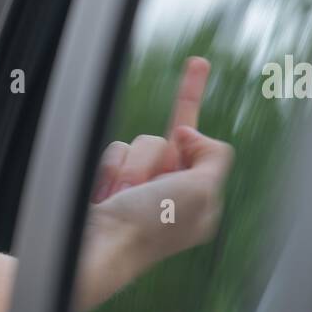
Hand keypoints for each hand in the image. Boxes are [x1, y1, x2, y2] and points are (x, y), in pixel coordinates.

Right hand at [85, 57, 233, 285]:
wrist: (99, 249)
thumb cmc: (151, 225)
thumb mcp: (204, 190)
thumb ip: (212, 154)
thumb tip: (187, 134)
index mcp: (199, 199)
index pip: (202, 145)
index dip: (194, 108)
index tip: (197, 61)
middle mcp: (170, 194)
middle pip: (164, 139)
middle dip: (149, 156)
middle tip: (153, 160)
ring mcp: (138, 192)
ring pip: (136, 144)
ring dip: (129, 166)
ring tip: (121, 197)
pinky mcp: (110, 189)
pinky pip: (112, 153)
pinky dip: (109, 170)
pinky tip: (106, 197)